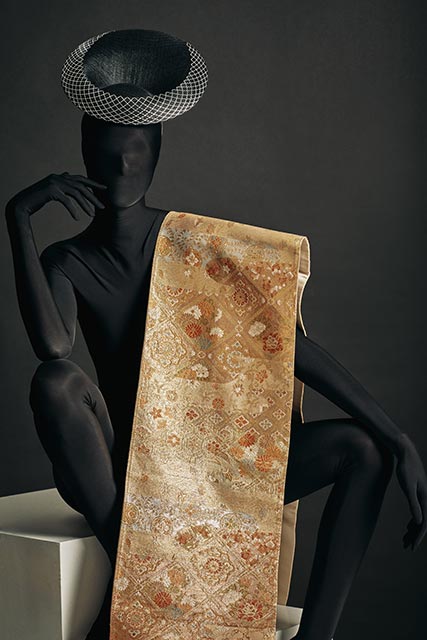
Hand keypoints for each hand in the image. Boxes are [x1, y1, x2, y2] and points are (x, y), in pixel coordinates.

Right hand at [6, 172, 106, 220]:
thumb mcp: (52, 189)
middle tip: (102, 207)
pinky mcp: (51, 191)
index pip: (81, 179)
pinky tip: (77, 218)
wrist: (22, 203)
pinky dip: (73, 210)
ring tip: (92, 215)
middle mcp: (59, 177)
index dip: (94, 183)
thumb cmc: (38, 198)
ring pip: (76, 193)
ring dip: (86, 205)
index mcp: (61, 176)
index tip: (105, 189)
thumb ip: (61, 183)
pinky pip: (67, 201)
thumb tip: (68, 174)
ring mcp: (55, 183)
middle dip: (93, 197)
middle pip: (81, 186)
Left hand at [395, 434, 426, 549]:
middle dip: (415, 536)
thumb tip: (418, 521)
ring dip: (413, 530)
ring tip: (404, 541)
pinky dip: (413, 522)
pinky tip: (407, 528)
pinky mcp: (418, 493)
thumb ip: (413, 503)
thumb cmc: (405, 468)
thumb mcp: (408, 486)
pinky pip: (418, 512)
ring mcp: (423, 496)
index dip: (418, 536)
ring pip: (420, 518)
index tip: (412, 546)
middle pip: (423, 522)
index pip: (424, 522)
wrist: (405, 452)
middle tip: (407, 547)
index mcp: (426, 498)